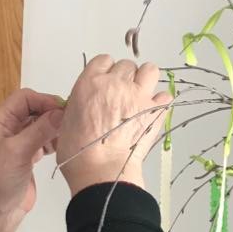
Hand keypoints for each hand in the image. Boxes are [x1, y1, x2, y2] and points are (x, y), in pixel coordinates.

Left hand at [0, 88, 64, 231]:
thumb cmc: (1, 180)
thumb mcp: (18, 152)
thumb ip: (39, 131)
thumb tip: (61, 112)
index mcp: (0, 121)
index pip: (24, 98)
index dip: (44, 101)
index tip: (62, 110)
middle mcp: (9, 128)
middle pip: (35, 109)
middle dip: (52, 113)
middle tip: (70, 122)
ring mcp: (20, 141)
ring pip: (42, 124)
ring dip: (55, 127)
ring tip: (67, 135)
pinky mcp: (30, 155)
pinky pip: (45, 139)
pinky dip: (54, 140)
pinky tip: (63, 145)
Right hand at [56, 56, 170, 196]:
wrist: (101, 170)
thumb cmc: (78, 153)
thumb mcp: (67, 121)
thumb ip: (81, 104)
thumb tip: (88, 106)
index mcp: (90, 83)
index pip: (103, 61)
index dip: (105, 72)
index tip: (105, 85)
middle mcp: (115, 83)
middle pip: (126, 66)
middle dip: (124, 78)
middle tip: (121, 97)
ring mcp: (138, 95)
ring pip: (149, 70)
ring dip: (145, 80)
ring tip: (140, 96)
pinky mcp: (155, 111)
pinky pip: (165, 95)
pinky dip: (160, 102)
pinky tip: (152, 112)